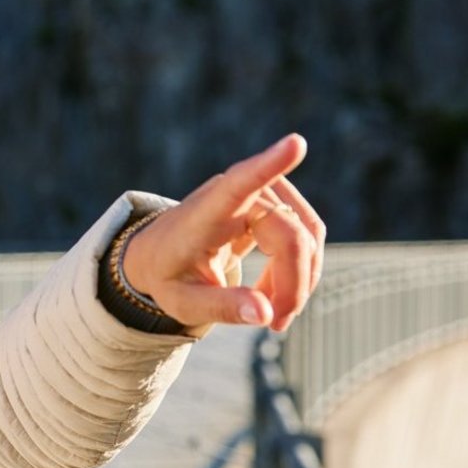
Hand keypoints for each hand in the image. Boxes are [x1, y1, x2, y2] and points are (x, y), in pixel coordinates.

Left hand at [122, 134, 324, 330]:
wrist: (159, 255)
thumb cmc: (168, 275)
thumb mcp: (182, 302)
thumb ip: (221, 307)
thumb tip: (265, 314)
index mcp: (204, 214)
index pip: (238, 184)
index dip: (269, 166)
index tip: (296, 143)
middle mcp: (233, 196)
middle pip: (291, 234)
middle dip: (294, 284)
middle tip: (275, 324)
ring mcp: (257, 194)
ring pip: (308, 233)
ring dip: (302, 278)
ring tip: (273, 314)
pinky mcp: (274, 202)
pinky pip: (308, 233)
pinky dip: (302, 268)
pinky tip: (275, 294)